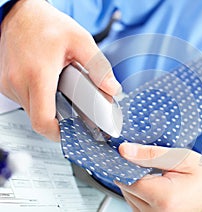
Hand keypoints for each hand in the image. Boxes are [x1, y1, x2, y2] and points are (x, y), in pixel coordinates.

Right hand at [0, 0, 120, 140]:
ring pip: (31, 111)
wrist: (20, 12)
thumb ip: (98, 67)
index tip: (73, 132)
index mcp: (37, 75)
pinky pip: (24, 101)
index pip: (43, 120)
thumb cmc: (46, 24)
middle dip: (58, 120)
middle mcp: (17, 82)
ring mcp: (7, 84)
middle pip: (39, 118)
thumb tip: (113, 89)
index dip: (59, 133)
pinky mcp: (5, 83)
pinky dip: (39, 99)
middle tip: (74, 110)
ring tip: (62, 92)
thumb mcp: (80, 41)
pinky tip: (50, 86)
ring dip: (48, 108)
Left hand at [116, 143, 201, 211]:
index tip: (131, 154)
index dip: (126, 164)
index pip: (127, 180)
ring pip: (128, 197)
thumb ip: (151, 154)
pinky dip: (140, 192)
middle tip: (148, 163)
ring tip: (154, 174)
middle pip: (126, 189)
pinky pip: (135, 204)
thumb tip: (125, 150)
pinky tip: (153, 184)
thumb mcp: (182, 158)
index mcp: (164, 197)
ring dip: (135, 183)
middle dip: (132, 172)